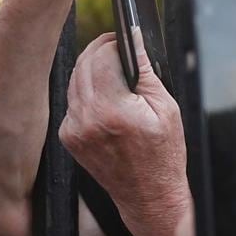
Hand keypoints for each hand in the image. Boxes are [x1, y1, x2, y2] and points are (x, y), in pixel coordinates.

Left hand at [59, 30, 189, 231]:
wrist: (149, 196)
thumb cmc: (163, 155)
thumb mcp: (166, 108)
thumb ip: (145, 71)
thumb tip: (135, 39)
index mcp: (113, 110)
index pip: (102, 56)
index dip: (115, 42)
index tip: (127, 40)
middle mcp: (88, 119)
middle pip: (84, 64)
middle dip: (102, 50)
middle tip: (120, 48)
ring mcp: (75, 130)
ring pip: (75, 80)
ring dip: (92, 70)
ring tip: (116, 74)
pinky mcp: (69, 138)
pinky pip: (73, 101)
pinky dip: (87, 93)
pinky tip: (107, 100)